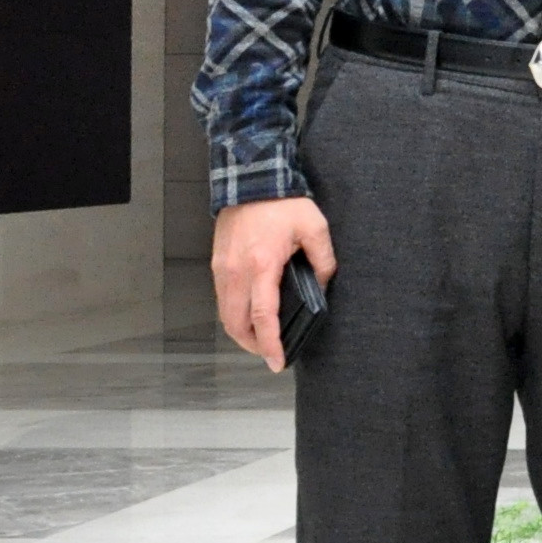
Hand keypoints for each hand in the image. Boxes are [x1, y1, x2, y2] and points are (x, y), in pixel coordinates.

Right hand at [210, 195, 337, 374]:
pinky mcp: (217, 264)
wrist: (250, 180)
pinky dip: (234, 314)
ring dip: (241, 331)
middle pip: (237, 324)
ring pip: (226, 314)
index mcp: (262, 265)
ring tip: (262, 339)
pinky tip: (251, 315)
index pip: (263, 316)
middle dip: (252, 345)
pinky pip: (222, 299)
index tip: (277, 362)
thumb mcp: (315, 228)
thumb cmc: (282, 203)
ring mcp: (222, 269)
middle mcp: (236, 272)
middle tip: (272, 354)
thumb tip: (324, 284)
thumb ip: (324, 260)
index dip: (270, 344)